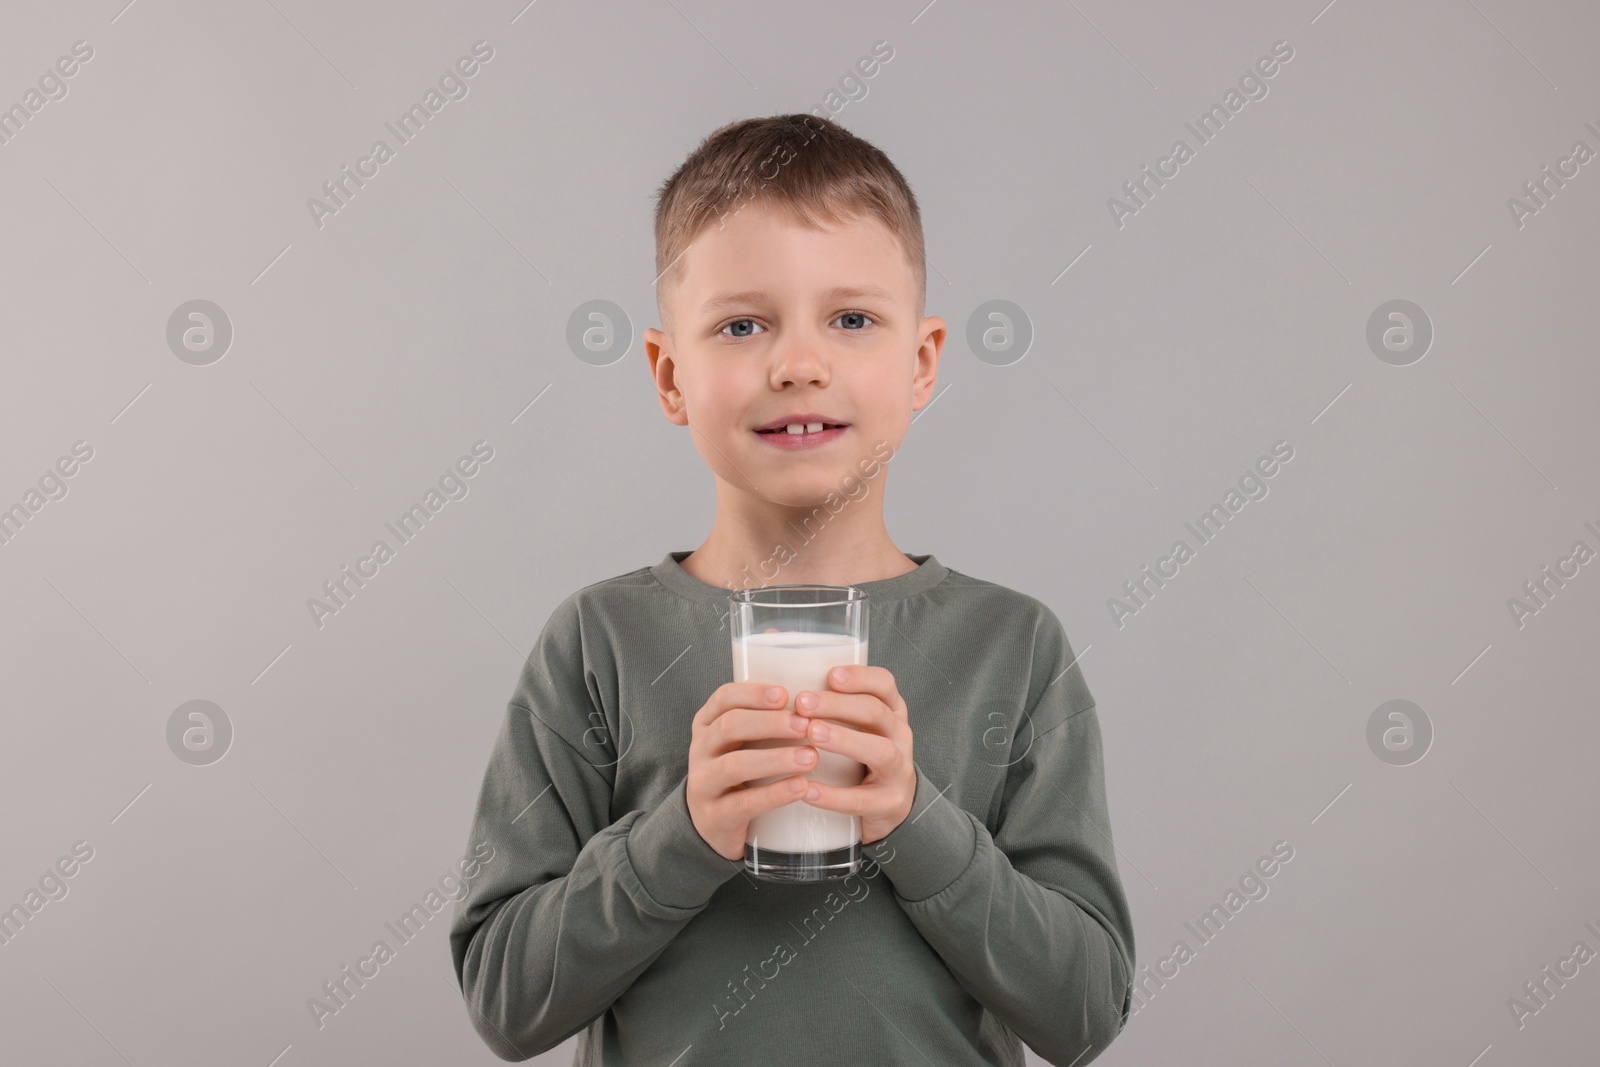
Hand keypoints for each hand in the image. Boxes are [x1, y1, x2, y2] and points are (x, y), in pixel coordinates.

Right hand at [686, 681, 818, 860]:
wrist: (712, 823)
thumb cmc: (738, 773)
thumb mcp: (741, 742)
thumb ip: (766, 721)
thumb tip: (814, 701)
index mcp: (707, 724)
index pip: (724, 698)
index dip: (753, 693)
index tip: (785, 694)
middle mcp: (700, 750)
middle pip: (730, 727)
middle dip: (770, 723)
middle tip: (805, 725)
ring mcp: (703, 784)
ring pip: (734, 766)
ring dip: (776, 759)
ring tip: (810, 757)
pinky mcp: (715, 816)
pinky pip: (744, 803)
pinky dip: (775, 794)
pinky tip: (800, 787)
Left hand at [794, 664, 915, 844]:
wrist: (885, 806)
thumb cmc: (855, 754)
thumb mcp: (849, 722)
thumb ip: (820, 689)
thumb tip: (774, 635)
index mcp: (890, 710)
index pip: (885, 684)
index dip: (860, 676)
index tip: (830, 674)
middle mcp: (900, 736)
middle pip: (877, 713)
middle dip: (840, 706)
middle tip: (803, 703)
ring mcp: (899, 771)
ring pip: (880, 752)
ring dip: (844, 741)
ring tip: (811, 736)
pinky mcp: (889, 804)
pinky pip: (864, 800)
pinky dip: (835, 796)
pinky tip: (807, 790)